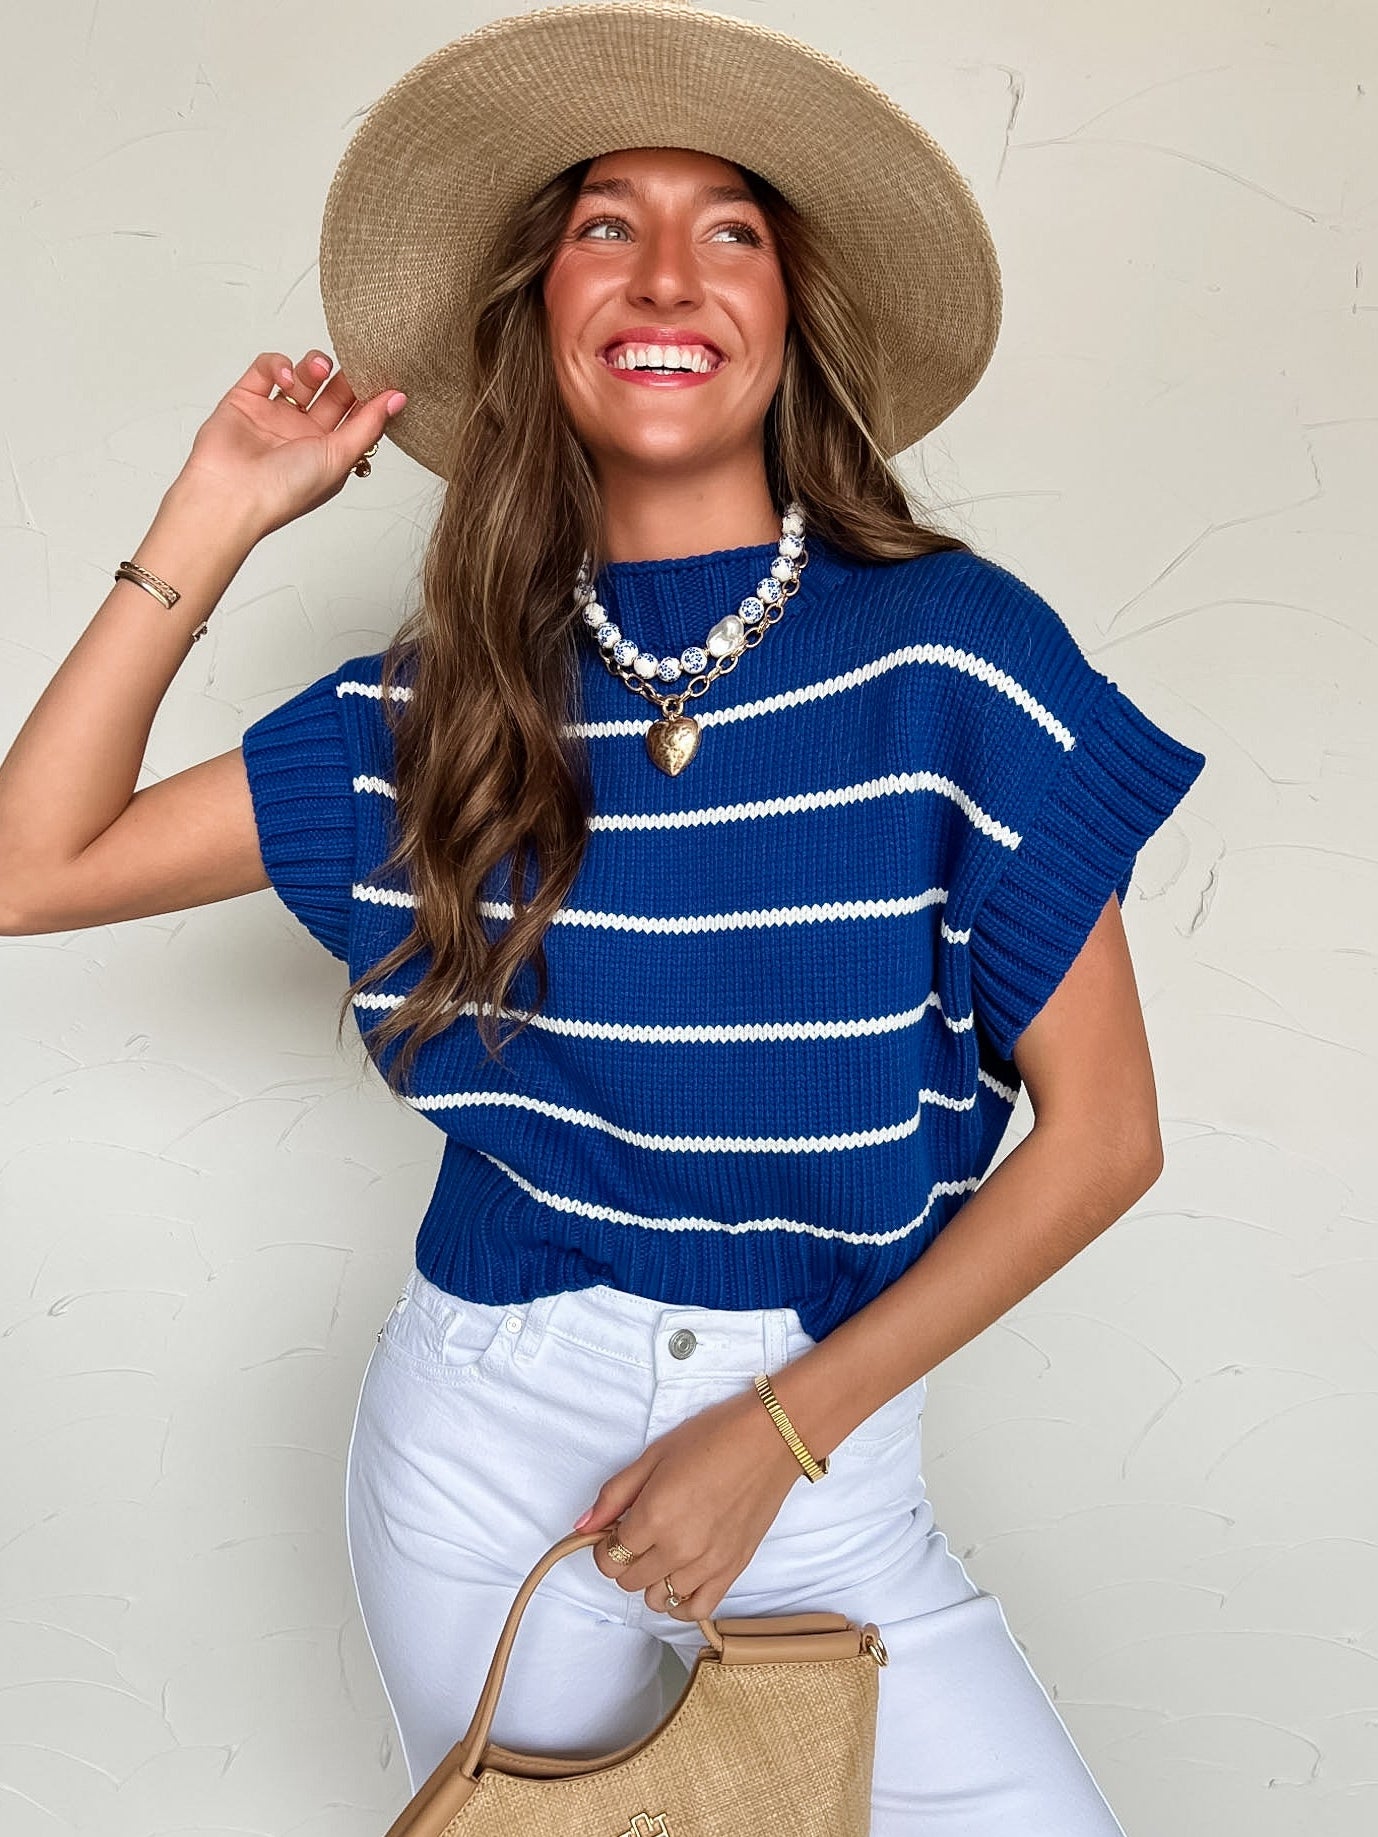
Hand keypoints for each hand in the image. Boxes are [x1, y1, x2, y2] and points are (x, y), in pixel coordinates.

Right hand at [174, 348, 406, 540]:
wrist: (231, 494)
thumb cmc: (285, 490)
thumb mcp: (340, 458)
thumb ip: (369, 425)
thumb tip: (398, 398)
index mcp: (328, 453)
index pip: (356, 416)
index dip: (370, 396)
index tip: (385, 376)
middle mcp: (302, 434)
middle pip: (332, 393)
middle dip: (345, 376)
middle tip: (356, 362)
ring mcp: (273, 415)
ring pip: (301, 376)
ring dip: (314, 365)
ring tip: (319, 368)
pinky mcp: (245, 399)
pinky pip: (266, 368)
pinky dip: (278, 365)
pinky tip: (285, 379)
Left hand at [575, 1384, 806, 1622]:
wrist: (770, 1440)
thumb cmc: (713, 1437)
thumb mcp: (654, 1455)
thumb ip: (615, 1495)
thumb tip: (583, 1526)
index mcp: (655, 1516)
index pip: (608, 1559)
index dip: (605, 1544)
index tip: (616, 1528)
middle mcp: (679, 1547)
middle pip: (629, 1581)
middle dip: (625, 1560)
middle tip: (641, 1534)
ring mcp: (708, 1564)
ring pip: (658, 1599)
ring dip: (652, 1579)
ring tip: (664, 1550)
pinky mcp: (733, 1570)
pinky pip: (696, 1609)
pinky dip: (682, 1601)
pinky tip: (681, 1577)